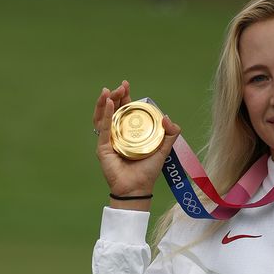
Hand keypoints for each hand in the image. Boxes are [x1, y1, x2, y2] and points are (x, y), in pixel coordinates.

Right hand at [93, 80, 180, 208]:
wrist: (138, 188)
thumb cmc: (148, 171)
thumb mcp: (163, 150)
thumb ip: (170, 135)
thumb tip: (167, 118)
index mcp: (129, 132)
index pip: (125, 110)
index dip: (125, 98)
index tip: (127, 85)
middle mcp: (117, 134)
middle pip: (113, 110)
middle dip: (116, 96)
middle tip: (122, 86)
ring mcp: (108, 139)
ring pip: (104, 116)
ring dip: (107, 102)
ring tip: (110, 91)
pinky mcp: (103, 147)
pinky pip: (103, 128)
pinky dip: (106, 115)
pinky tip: (109, 104)